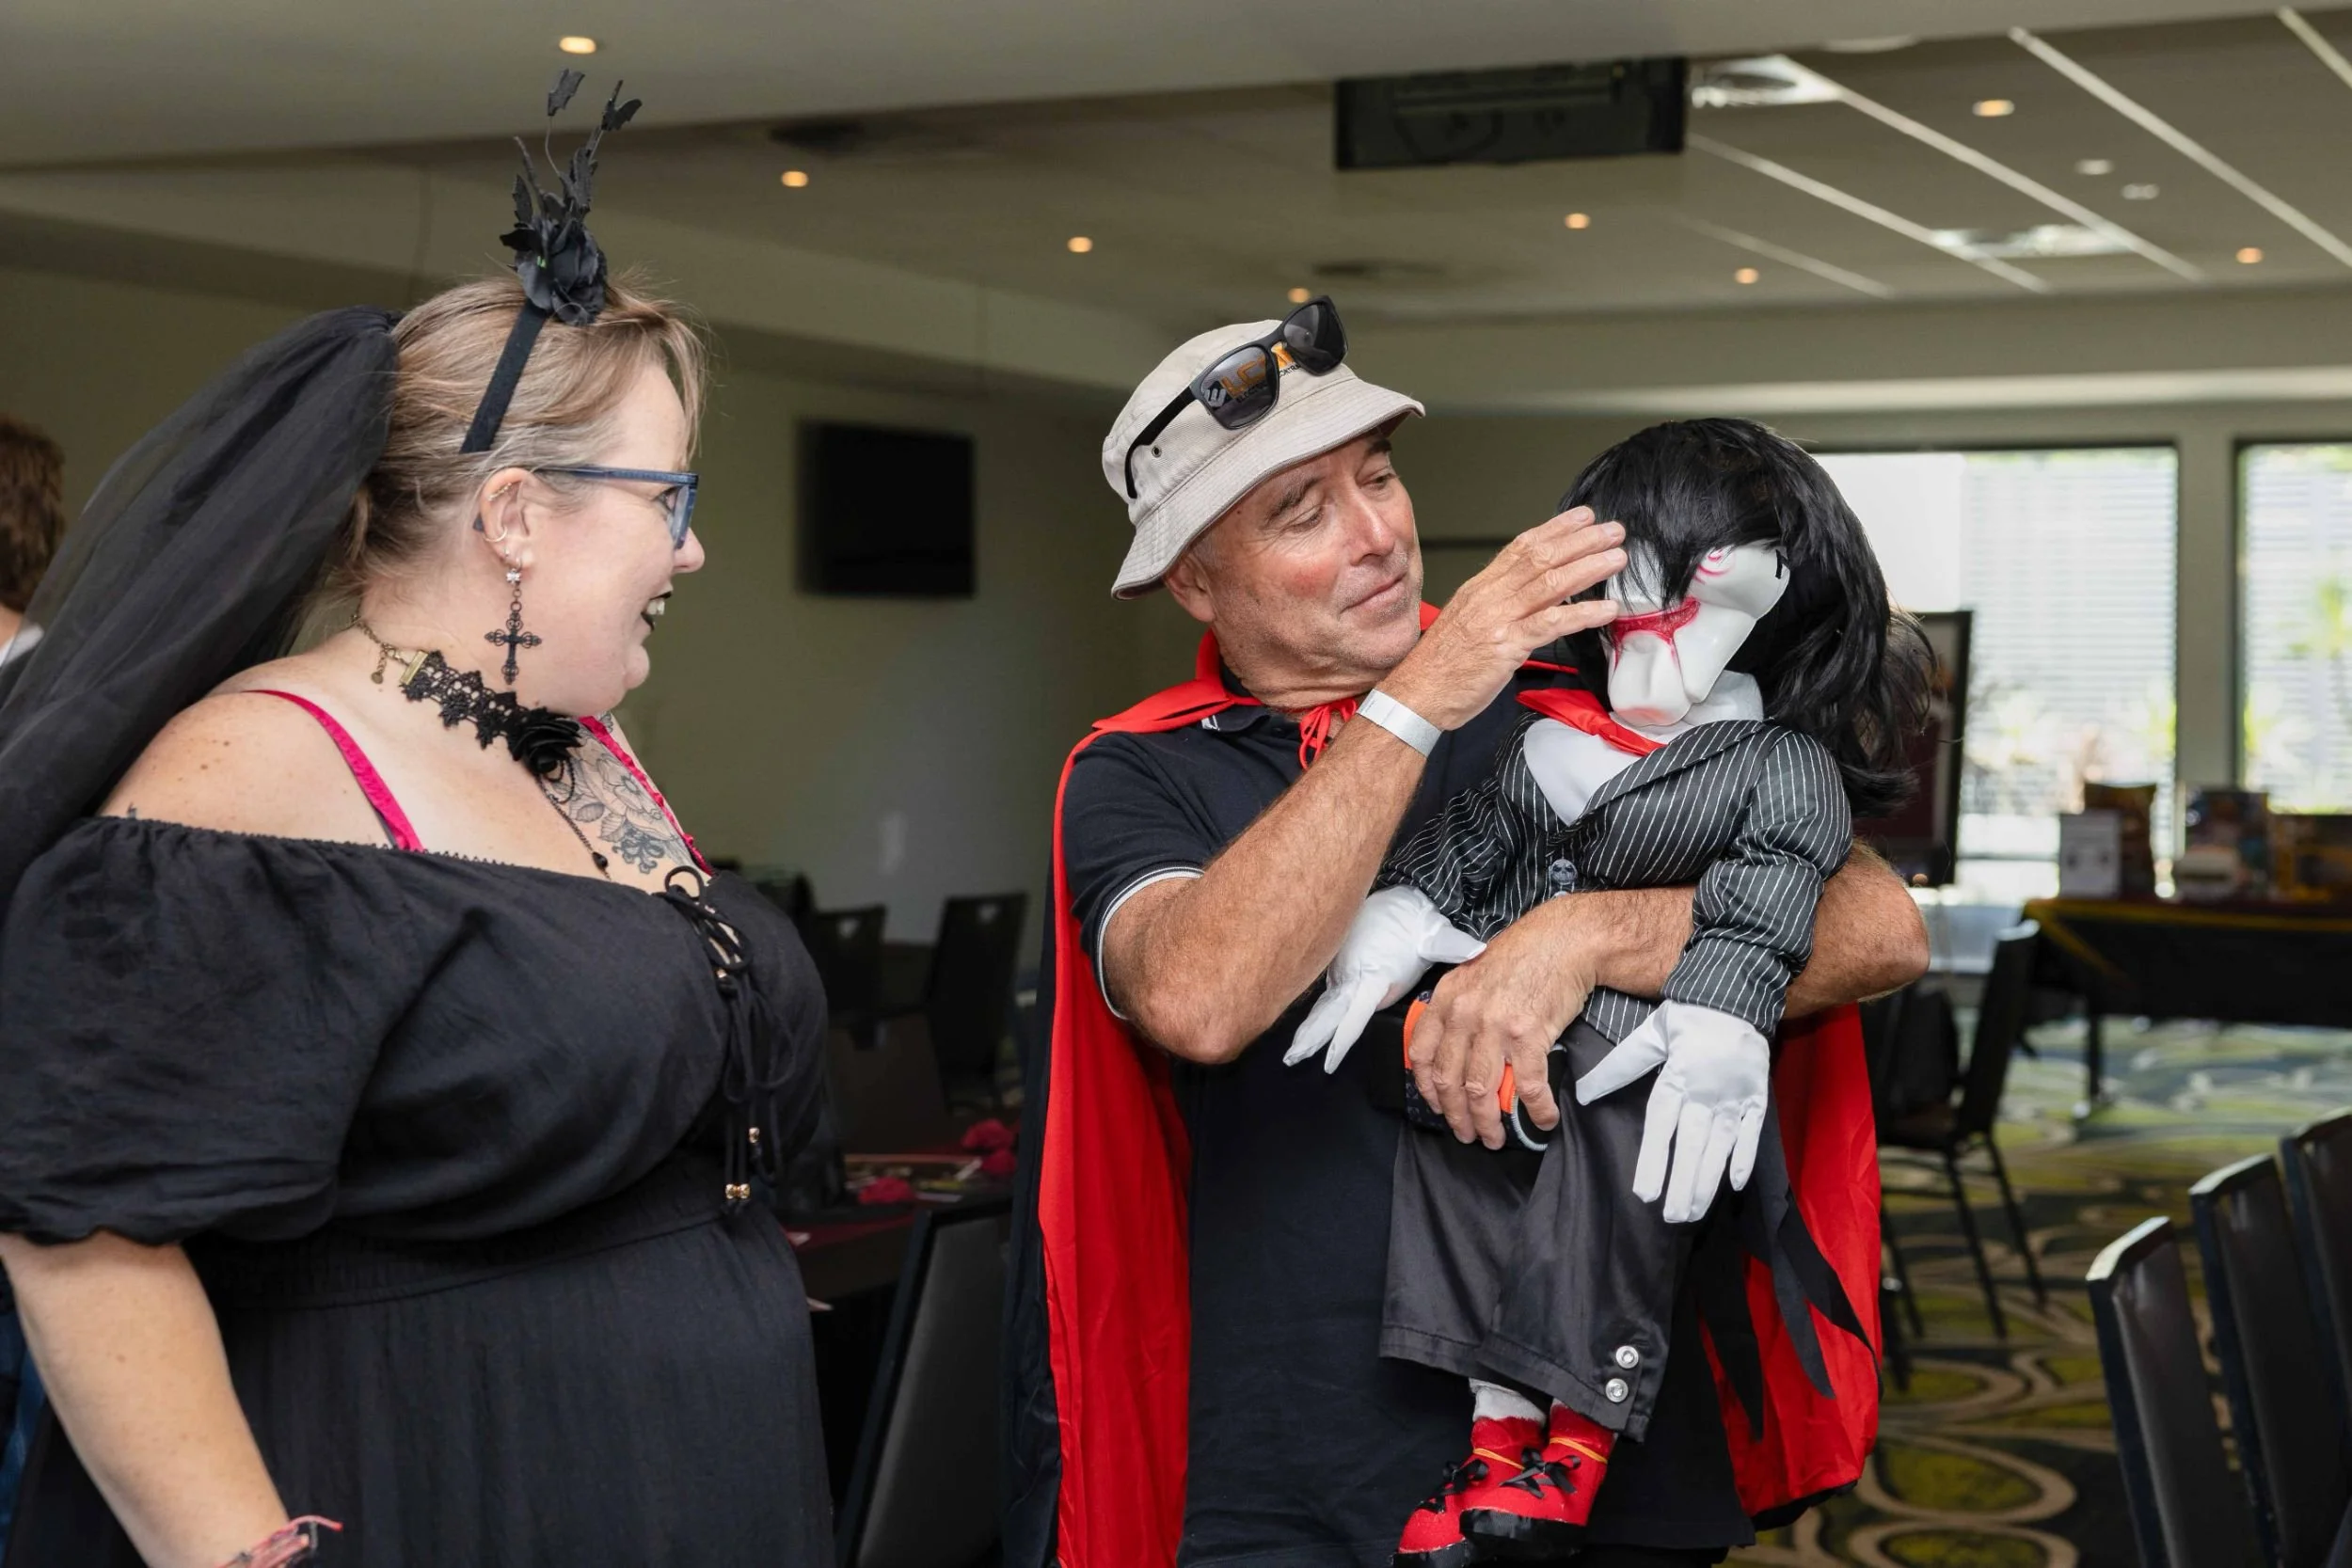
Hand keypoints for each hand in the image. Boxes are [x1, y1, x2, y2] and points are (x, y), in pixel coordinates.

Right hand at [1286, 887, 1485, 1072]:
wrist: (1396, 899)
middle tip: (1293, 1058)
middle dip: (1310, 1037)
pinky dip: (1316, 1017)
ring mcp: (1344, 973)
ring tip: (1293, 1052)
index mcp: (1373, 973)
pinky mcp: (1343, 972)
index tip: (1328, 1059)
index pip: (1354, 1013)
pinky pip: (1328, 998)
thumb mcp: (1435, 935)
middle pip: (1328, 1013)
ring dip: (1309, 1029)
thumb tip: (1479, 949)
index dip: (1340, 1038)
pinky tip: (1306, 1034)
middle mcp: (1353, 975)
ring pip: (1325, 1007)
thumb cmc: (1415, 922)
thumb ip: (1455, 946)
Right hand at [1380, 508, 1624, 731]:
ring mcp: (1498, 619)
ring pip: (1551, 583)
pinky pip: (1552, 623)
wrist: (1415, 695)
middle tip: (1613, 531)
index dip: (1556, 528)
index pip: (1521, 547)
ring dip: (1589, 567)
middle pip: (1541, 558)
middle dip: (1582, 541)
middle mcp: (1489, 596)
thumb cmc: (1441, 666)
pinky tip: (1606, 609)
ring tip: (1617, 559)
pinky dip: (1583, 613)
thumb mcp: (1469, 623)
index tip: (1583, 517)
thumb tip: (1536, 597)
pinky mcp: (1507, 645)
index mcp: (1480, 588)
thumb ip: (1499, 606)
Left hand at [1406, 897, 1598, 1147]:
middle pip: (1448, 1080)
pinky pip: (1526, 1086)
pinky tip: (1543, 1120)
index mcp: (1447, 998)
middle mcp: (1464, 1014)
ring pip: (1479, 1091)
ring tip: (1494, 1139)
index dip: (1426, 1087)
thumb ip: (1460, 1008)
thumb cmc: (1524, 956)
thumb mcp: (1475, 975)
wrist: (1565, 940)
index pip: (1422, 1053)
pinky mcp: (1528, 1036)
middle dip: (1456, 1116)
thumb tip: (1456, 1047)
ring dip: (1486, 1123)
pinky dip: (1536, 1109)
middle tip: (1467, 1135)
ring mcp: (1494, 1026)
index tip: (1437, 1105)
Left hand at [1574, 1001, 1767, 1222]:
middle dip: (1682, 1184)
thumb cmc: (1686, 1019)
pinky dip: (1746, 1158)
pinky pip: (1753, 1132)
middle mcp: (1705, 1092)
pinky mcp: (1757, 1096)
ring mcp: (1734, 1096)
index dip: (1654, 1161)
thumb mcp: (1648, 1037)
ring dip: (1708, 1180)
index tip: (1645, 1194)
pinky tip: (1735, 1185)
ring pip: (1721, 1146)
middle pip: (1692, 1144)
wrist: (1735, 995)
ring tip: (1695, 1211)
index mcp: (1676, 1077)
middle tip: (1671, 1217)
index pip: (1662, 1128)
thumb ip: (1618, 1068)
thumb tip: (1583, 1093)